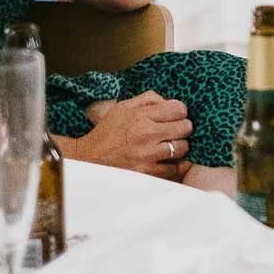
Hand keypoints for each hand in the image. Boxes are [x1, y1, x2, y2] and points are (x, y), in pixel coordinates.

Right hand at [59, 91, 193, 180]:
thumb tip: (168, 101)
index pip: (178, 108)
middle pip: (185, 127)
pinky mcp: (147, 173)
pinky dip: (173, 165)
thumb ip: (147, 99)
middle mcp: (146, 134)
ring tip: (170, 145)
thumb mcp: (123, 107)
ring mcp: (147, 155)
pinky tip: (166, 160)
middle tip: (175, 130)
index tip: (176, 115)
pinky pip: (174, 169)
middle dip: (183, 127)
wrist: (89, 159)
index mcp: (141, 116)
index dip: (180, 111)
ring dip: (179, 146)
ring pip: (182, 148)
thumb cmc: (107, 132)